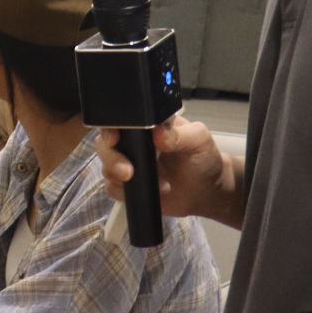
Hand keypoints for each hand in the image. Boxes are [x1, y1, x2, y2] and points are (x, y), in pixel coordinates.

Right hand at [93, 115, 231, 221]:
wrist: (206, 191)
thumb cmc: (203, 158)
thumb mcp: (197, 140)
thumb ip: (179, 134)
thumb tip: (158, 133)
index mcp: (146, 124)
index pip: (119, 120)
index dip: (110, 127)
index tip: (114, 138)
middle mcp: (132, 143)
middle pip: (105, 144)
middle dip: (111, 158)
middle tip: (128, 171)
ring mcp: (129, 164)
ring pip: (106, 167)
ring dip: (121, 177)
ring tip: (154, 184)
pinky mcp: (128, 186)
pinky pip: (112, 188)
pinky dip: (124, 192)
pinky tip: (149, 192)